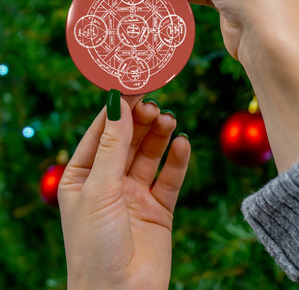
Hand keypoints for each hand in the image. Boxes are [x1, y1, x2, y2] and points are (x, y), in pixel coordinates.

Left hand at [58, 94, 190, 289]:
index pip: (101, 132)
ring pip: (150, 154)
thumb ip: (112, 146)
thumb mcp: (99, 189)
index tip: (134, 85)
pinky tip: (182, 144)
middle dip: (141, 120)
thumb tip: (118, 103)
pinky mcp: (159, 207)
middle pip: (128, 139)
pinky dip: (177, 160)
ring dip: (159, 135)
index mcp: (83, 176)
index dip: (118, 108)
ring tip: (168, 120)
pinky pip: (170, 177)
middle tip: (155, 105)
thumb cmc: (95, 246)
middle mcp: (109, 182)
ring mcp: (135, 194)